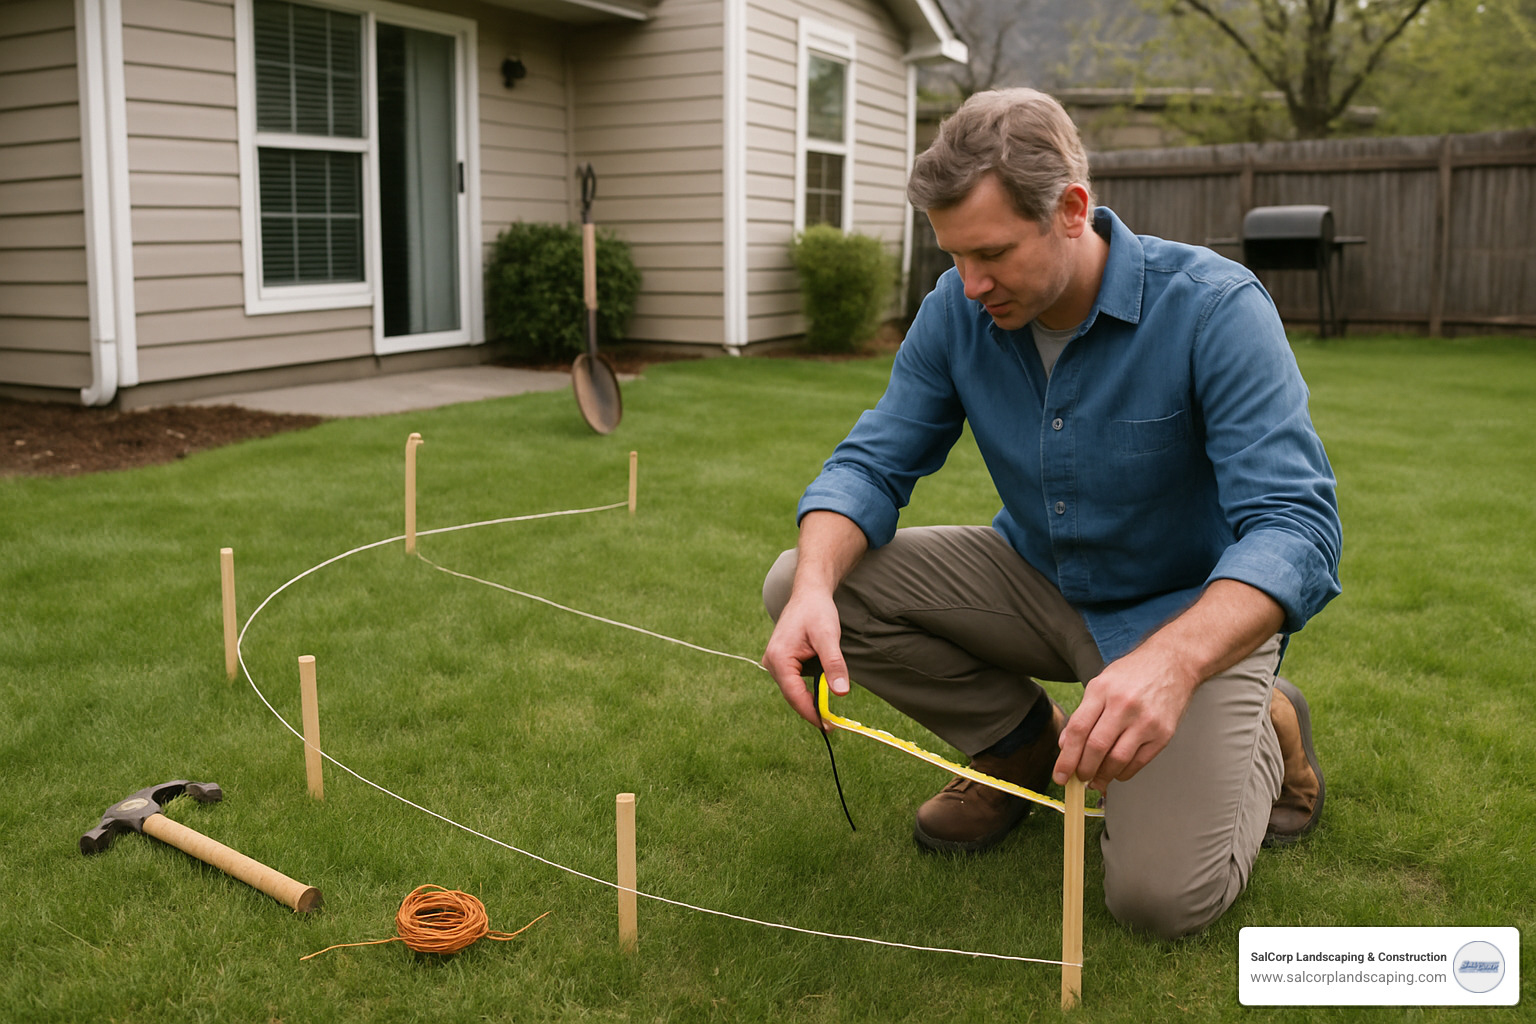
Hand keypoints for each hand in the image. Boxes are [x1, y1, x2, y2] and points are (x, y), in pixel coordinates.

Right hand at [761, 588, 850, 731]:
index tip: (828, 726)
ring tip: (829, 713)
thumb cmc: (817, 611)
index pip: (794, 694)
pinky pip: (794, 682)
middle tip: (832, 724)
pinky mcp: (782, 661)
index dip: (811, 712)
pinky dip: (807, 690)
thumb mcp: (829, 637)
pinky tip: (821, 695)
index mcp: (779, 658)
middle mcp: (772, 662)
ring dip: (810, 701)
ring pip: (793, 690)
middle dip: (811, 709)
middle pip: (792, 695)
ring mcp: (775, 662)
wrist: (809, 593)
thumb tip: (840, 693)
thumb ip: (834, 664)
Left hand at [1052, 644, 1197, 790]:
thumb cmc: (1134, 673)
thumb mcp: (1101, 683)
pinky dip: (1123, 773)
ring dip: (1103, 776)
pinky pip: (1138, 762)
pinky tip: (1115, 773)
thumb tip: (1066, 744)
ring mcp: (1145, 720)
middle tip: (1078, 778)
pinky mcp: (1163, 733)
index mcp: (1102, 690)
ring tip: (1095, 781)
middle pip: (1096, 747)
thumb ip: (1083, 713)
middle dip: (1083, 770)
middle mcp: (1123, 705)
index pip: (1078, 729)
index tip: (1060, 775)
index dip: (1066, 757)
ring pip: (1117, 759)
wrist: (1173, 663)